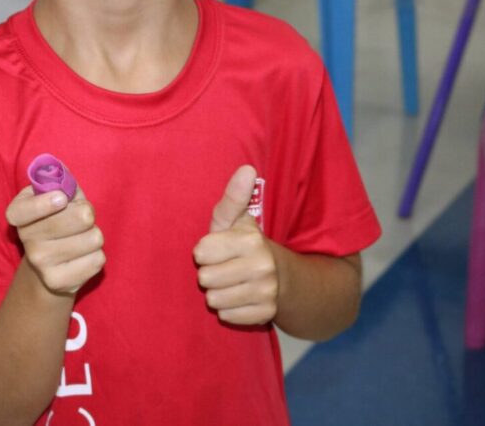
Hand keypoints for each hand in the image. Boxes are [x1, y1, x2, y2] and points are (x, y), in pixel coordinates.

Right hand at [6, 186, 104, 296]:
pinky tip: (83, 255)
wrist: (52, 263)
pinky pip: (97, 260)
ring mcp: (40, 263)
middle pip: (80, 218)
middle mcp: (25, 240)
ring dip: (94, 234)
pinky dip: (97, 254)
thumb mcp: (56, 192)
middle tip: (81, 217)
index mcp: (18, 214)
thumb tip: (59, 168)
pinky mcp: (58, 283)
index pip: (24, 210)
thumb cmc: (59, 217)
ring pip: (94, 238)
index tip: (61, 199)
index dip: (44, 204)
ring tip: (81, 237)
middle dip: (88, 213)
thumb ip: (59, 179)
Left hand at [193, 165, 280, 325]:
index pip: (201, 253)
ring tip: (232, 282)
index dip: (205, 251)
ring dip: (218, 292)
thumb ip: (233, 197)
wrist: (283, 276)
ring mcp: (266, 293)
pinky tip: (240, 296)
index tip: (218, 249)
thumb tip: (247, 168)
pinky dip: (229, 309)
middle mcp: (262, 267)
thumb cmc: (246, 245)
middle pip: (205, 279)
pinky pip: (227, 316)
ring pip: (214, 300)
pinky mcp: (266, 315)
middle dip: (210, 273)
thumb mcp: (237, 220)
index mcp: (251, 241)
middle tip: (225, 267)